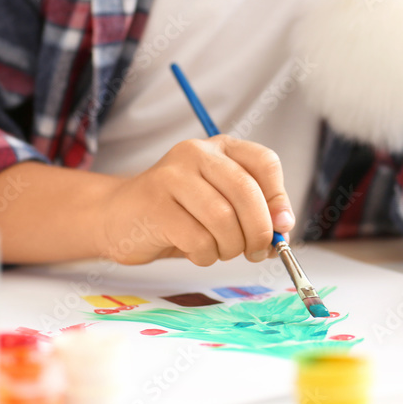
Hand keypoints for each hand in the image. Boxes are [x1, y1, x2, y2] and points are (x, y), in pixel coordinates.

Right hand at [93, 136, 296, 265]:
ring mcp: (173, 175)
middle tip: (256, 251)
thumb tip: (283, 229)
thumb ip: (255, 213)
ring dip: (231, 247)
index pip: (264, 163)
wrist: (120, 217)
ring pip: (223, 218)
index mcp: (221, 148)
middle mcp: (197, 153)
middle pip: (246, 192)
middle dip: (259, 231)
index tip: (281, 226)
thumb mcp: (223, 206)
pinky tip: (197, 252)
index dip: (278, 198)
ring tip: (221, 251)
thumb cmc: (180, 214)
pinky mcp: (155, 204)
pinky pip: (198, 238)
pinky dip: (206, 255)